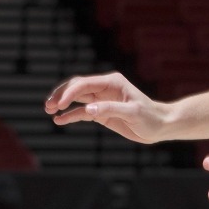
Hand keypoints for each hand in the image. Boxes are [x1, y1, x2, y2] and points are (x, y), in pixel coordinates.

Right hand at [45, 73, 174, 143]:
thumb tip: (88, 110)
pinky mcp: (101, 112)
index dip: (69, 92)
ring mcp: (101, 100)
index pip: (84, 84)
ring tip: (48, 110)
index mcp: (111, 82)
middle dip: (61, 95)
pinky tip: (59, 120)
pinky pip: (82, 112)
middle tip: (48, 106)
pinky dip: (70, 115)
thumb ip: (110, 109)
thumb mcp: (132, 112)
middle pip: (76, 87)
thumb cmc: (150, 117)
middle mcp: (104, 88)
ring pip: (76, 98)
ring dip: (62, 103)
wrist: (160, 126)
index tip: (60, 104)